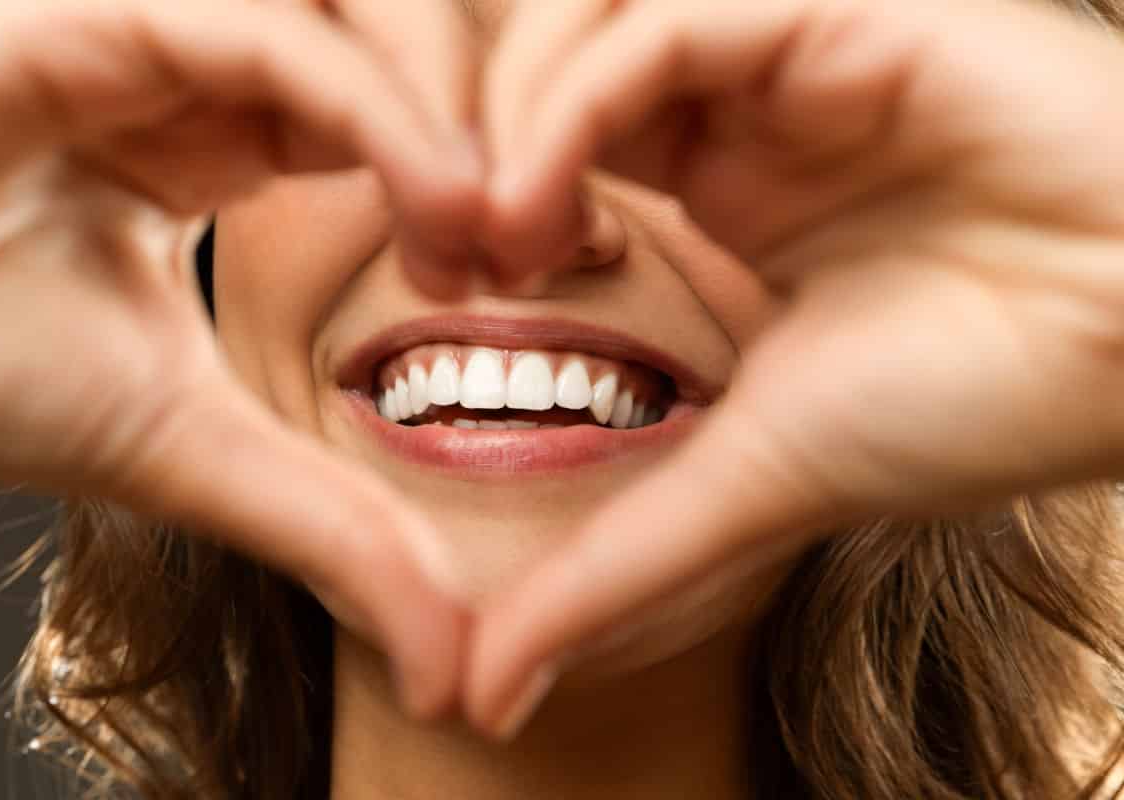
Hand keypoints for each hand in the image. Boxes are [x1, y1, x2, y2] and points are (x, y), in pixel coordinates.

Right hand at [0, 0, 480, 717]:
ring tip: (489, 236)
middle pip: (416, 33)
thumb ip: (331, 528)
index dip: (491, 172)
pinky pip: (279, 33)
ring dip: (457, 110)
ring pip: (368, 8)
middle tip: (544, 243)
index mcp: (226, 132)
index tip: (544, 264)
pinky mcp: (101, 8)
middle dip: (503, 127)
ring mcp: (160, 25)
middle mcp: (208, 64)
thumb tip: (453, 669)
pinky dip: (381, 115)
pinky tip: (443, 207)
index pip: (408, 103)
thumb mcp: (190, 446)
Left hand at [467, 0, 1123, 735]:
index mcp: (724, 177)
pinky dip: (574, 103)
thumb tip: (488, 698)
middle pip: (541, 60)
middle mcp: (742, 102)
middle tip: (438, 256)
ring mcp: (785, 47)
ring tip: (489, 241)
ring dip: (504, 121)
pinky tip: (541, 202)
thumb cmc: (975, 401)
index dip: (471, 193)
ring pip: (585, 21)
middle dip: (462, 145)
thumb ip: (610, 570)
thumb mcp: (742, 482)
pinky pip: (663, 21)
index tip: (440, 283)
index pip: (545, 131)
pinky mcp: (839, 9)